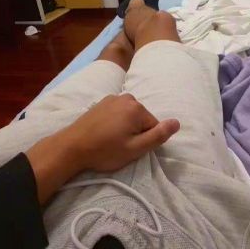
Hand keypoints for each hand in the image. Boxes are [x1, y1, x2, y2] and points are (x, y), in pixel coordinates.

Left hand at [62, 93, 179, 172]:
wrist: (72, 146)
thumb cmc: (105, 151)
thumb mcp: (135, 149)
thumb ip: (158, 135)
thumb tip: (177, 123)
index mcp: (137, 108)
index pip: (154, 126)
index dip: (144, 140)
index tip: (129, 148)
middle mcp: (126, 97)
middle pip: (142, 119)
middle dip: (135, 132)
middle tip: (119, 146)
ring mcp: (112, 98)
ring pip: (129, 116)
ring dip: (125, 128)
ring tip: (110, 140)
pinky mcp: (101, 102)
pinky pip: (118, 113)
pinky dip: (115, 123)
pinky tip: (104, 133)